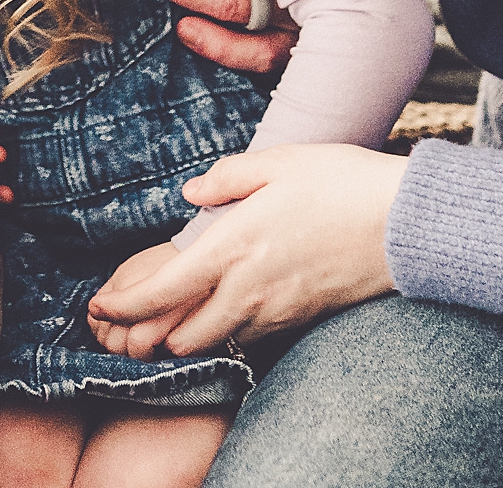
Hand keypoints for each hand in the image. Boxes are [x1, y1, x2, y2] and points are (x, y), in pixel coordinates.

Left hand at [87, 144, 404, 353]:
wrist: (405, 226)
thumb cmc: (340, 183)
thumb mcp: (277, 162)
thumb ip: (226, 178)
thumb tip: (190, 194)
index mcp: (232, 245)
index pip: (163, 289)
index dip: (124, 305)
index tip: (98, 307)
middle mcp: (249, 288)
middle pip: (181, 331)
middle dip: (146, 332)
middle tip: (122, 324)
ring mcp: (277, 310)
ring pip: (214, 340)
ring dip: (184, 336)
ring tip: (161, 323)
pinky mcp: (301, 318)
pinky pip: (249, 337)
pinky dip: (223, 333)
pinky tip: (217, 315)